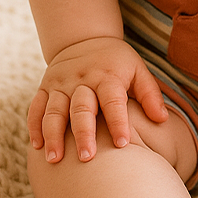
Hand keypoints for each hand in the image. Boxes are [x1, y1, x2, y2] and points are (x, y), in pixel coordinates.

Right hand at [27, 37, 167, 163]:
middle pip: (81, 108)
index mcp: (107, 76)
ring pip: (54, 110)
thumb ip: (149, 94)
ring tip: (54, 159)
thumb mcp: (137, 69)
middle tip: (87, 159)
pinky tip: (37, 147)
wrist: (84, 38)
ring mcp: (61, 84)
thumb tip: (162, 119)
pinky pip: (36, 107)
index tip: (122, 145)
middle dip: (83, 133)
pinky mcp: (45, 87)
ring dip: (53, 135)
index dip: (118, 122)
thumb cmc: (116, 62)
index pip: (113, 101)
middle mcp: (82, 80)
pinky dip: (35, 126)